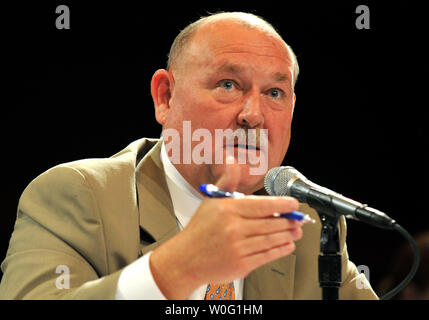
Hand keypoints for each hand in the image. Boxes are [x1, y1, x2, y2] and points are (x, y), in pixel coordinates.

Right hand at [149, 163, 302, 298]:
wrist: (185, 259)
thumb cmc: (200, 230)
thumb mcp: (211, 200)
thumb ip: (227, 181)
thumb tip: (232, 161)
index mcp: (228, 210)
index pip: (263, 205)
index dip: (283, 204)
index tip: (293, 203)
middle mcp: (234, 228)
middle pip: (271, 223)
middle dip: (289, 221)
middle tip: (299, 219)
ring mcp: (238, 248)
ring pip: (272, 239)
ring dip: (289, 235)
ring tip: (296, 231)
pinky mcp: (241, 265)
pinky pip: (267, 256)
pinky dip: (280, 250)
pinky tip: (287, 245)